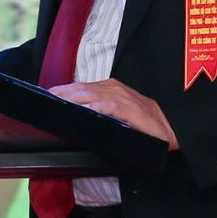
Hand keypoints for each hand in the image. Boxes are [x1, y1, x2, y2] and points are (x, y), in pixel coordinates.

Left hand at [49, 79, 179, 149]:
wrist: (171, 129)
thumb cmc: (143, 123)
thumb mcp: (118, 113)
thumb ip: (100, 111)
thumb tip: (77, 116)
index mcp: (109, 88)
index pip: (80, 87)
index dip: (63, 91)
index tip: (46, 96)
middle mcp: (114, 89)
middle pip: (81, 89)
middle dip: (62, 93)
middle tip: (45, 99)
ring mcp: (122, 98)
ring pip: (92, 95)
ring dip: (74, 97)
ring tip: (57, 101)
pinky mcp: (131, 109)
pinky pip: (110, 106)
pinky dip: (97, 107)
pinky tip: (86, 110)